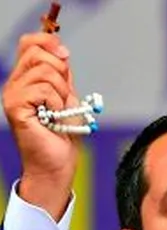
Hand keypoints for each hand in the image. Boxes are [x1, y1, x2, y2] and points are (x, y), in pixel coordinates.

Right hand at [1, 33, 79, 219]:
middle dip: (61, 72)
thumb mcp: (66, 96)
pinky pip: (44, 90)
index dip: (49, 43)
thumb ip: (62, 74)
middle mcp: (14, 84)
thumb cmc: (62, 133)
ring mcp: (12, 95)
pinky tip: (53, 117)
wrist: (57, 162)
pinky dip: (57, 103)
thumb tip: (61, 50)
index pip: (29, 43)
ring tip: (58, 111)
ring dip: (62, 93)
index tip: (65, 56)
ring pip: (46, 72)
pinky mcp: (15, 107)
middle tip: (63, 97)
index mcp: (25, 78)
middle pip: (39, 53)